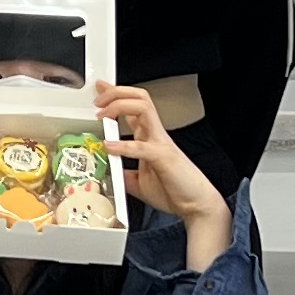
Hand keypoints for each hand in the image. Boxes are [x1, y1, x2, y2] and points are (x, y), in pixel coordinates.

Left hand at [93, 82, 222, 230]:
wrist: (196, 205)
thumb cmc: (175, 191)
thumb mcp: (140, 183)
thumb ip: (125, 174)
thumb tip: (109, 173)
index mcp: (150, 138)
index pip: (133, 107)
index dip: (116, 95)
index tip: (101, 90)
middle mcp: (156, 135)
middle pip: (139, 98)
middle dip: (116, 92)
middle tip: (98, 99)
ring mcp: (161, 143)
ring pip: (143, 108)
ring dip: (119, 106)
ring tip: (103, 115)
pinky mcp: (163, 157)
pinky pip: (142, 146)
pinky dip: (123, 145)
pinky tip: (109, 146)